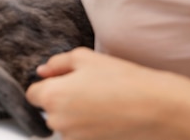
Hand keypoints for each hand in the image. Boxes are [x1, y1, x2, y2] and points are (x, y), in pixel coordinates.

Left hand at [26, 47, 189, 139]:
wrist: (157, 109)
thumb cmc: (122, 80)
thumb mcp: (84, 57)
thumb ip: (57, 63)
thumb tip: (42, 71)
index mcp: (52, 96)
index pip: (32, 94)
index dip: (46, 86)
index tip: (62, 81)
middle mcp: (58, 122)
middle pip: (48, 111)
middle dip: (61, 100)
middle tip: (88, 88)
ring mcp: (74, 138)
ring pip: (65, 124)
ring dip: (75, 114)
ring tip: (102, 101)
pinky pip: (81, 135)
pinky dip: (89, 127)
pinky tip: (108, 116)